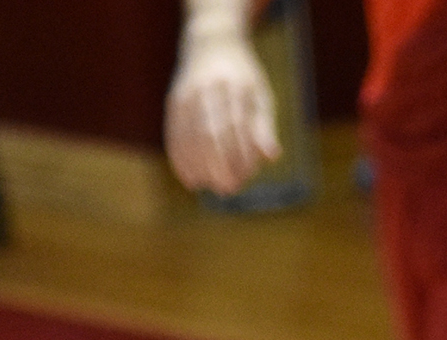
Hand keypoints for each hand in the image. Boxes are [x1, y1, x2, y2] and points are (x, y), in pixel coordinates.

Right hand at [165, 31, 279, 194]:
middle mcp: (210, 88)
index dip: (239, 156)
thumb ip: (264, 126)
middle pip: (211, 133)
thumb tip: (272, 157)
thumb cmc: (243, 77)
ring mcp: (189, 94)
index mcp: (236, 86)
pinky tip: (189, 178)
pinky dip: (180, 159)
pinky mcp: (175, 101)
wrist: (212, 44)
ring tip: (208, 186)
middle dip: (218, 165)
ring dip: (198, 166)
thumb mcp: (260, 95)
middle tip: (227, 190)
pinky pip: (174, 134)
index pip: (238, 128)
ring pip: (190, 136)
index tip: (244, 180)